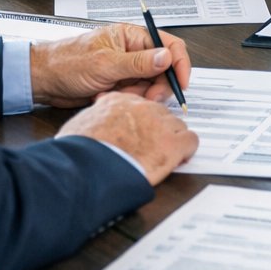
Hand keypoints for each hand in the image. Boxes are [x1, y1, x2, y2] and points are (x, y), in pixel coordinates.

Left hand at [29, 23, 191, 107]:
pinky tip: (109, 98)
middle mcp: (133, 51)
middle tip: (148, 99)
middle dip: (158, 87)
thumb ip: (139, 62)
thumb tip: (167, 57)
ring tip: (118, 95)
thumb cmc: (66, 62)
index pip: (169, 45)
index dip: (180, 65)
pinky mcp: (120, 84)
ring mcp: (127, 68)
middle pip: (164, 70)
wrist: (42, 80)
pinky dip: (128, 100)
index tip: (182, 84)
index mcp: (132, 36)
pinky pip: (137, 94)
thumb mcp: (105, 63)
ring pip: (151, 85)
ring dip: (139, 95)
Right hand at [58, 92, 197, 184]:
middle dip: (158, 131)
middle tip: (151, 147)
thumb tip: (92, 122)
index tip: (141, 133)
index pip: (142, 105)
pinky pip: (191, 140)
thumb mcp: (80, 125)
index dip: (143, 121)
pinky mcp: (172, 143)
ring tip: (160, 156)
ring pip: (177, 126)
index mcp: (120, 101)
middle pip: (162, 114)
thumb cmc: (80, 152)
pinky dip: (186, 151)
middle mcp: (143, 108)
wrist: (86, 168)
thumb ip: (94, 117)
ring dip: (171, 140)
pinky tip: (177, 160)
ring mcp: (160, 124)